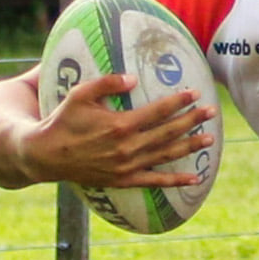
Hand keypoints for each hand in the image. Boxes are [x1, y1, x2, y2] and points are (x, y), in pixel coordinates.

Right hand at [16, 73, 217, 187]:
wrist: (47, 155)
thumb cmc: (63, 120)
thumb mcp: (80, 95)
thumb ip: (106, 83)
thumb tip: (133, 77)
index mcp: (120, 124)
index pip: (158, 111)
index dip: (178, 102)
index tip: (195, 93)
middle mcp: (128, 147)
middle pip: (168, 132)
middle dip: (192, 121)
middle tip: (212, 112)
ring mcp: (128, 166)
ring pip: (167, 155)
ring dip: (190, 146)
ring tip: (210, 139)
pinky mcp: (125, 180)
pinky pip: (156, 182)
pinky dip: (176, 181)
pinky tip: (195, 179)